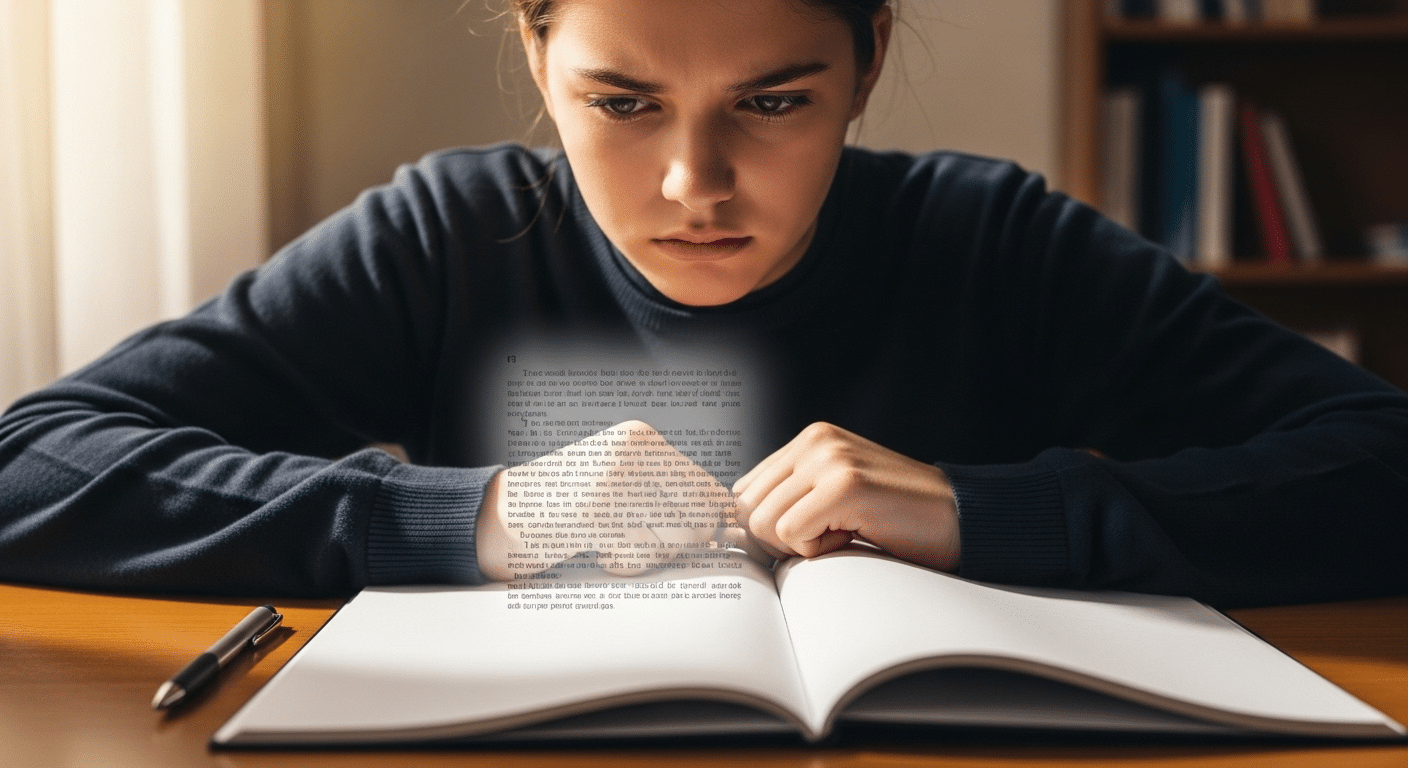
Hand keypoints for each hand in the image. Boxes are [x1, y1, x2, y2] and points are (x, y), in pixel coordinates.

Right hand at [477, 420, 734, 579]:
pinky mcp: (595, 517)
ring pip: (672, 542)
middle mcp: (632, 453)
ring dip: (647, 554)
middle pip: (697, 520)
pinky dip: (622, 562)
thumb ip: (666, 492)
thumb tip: (726, 525)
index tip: (695, 540)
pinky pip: (640, 557)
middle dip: (677, 544)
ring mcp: (614, 483)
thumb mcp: (619, 478)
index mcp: (641, 439)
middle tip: (639, 541)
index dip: (708, 524)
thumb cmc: (567, 502)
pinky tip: (596, 546)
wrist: (500, 511)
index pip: (708, 489)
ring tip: (612, 539)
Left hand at [731, 422, 959, 570]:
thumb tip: (736, 523)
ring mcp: (830, 460)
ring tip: (845, 531)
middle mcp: (816, 441)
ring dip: (802, 544)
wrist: (960, 518)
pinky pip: (792, 535)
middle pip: (747, 508)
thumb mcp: (836, 492)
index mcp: (810, 439)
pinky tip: (855, 534)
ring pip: (764, 523)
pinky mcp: (844, 486)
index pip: (744, 490)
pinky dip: (820, 550)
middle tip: (827, 536)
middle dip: (778, 538)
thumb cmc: (898, 516)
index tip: (805, 534)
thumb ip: (791, 495)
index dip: (765, 526)